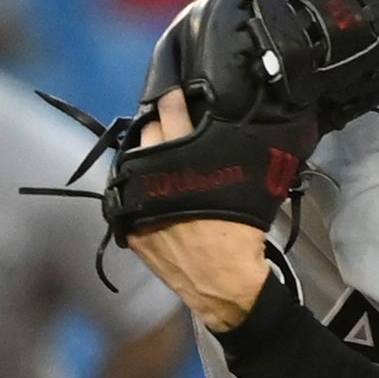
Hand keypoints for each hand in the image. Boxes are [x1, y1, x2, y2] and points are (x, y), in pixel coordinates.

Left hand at [126, 88, 270, 331]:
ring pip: (134, 163)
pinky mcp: (129, 228)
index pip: (171, 115)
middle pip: (148, 135)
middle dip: (160, 124)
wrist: (225, 286)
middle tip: (171, 120)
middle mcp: (154, 178)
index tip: (175, 91)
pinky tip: (153, 188)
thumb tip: (229, 125)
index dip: (173, 99)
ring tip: (161, 152)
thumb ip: (234, 150)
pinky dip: (140, 187)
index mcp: (184, 162)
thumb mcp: (249, 181)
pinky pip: (129, 195)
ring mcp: (137, 205)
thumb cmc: (242, 232)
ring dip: (147, 154)